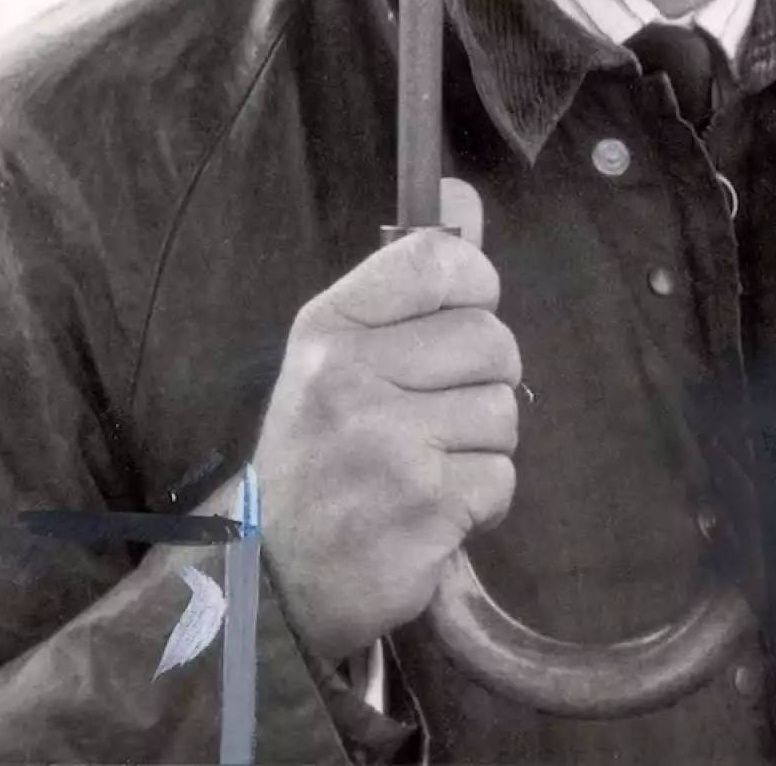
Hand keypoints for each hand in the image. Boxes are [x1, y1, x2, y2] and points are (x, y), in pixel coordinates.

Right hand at [254, 224, 520, 665]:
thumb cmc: (316, 454)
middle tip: (442, 413)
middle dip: (485, 378)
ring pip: (504, 412)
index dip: (473, 283)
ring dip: (482, 445)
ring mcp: (391, 446)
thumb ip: (404, 290)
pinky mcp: (426, 509)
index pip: (435, 259)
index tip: (465, 313)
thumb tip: (468, 199)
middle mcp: (354, 378)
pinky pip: (501, 479)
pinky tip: (435, 508)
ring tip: (431, 465)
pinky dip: (482, 500)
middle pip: (491, 339)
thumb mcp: (333, 358)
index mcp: (330, 327)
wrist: (271, 577)